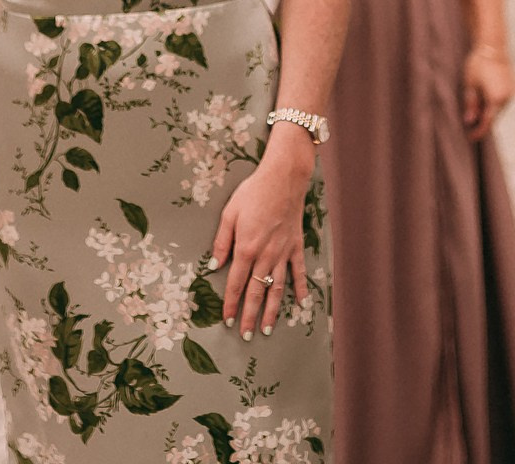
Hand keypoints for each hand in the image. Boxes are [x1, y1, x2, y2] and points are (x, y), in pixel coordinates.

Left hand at [211, 128, 314, 338]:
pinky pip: (299, 272)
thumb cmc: (253, 193)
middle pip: (256, 292)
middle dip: (250, 316)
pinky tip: (302, 303)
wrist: (283, 179)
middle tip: (247, 335)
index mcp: (246, 248)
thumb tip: (213, 266)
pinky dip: (301, 288)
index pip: (236, 283)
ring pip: (277, 288)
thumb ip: (221, 242)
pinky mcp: (296, 246)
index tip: (228, 320)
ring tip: (267, 328)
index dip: (231, 304)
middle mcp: (265, 255)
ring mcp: (283, 253)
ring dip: (271, 310)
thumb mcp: (229, 214)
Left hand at [460, 43, 514, 140]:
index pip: (488, 122)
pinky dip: (496, 101)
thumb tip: (469, 121)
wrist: (492, 46)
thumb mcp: (470, 86)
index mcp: (496, 99)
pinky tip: (487, 95)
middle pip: (495, 116)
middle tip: (471, 123)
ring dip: (490, 110)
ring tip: (477, 105)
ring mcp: (513, 92)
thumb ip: (471, 105)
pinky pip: (505, 99)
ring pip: (500, 108)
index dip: (479, 132)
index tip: (471, 137)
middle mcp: (508, 97)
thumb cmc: (478, 64)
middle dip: (483, 120)